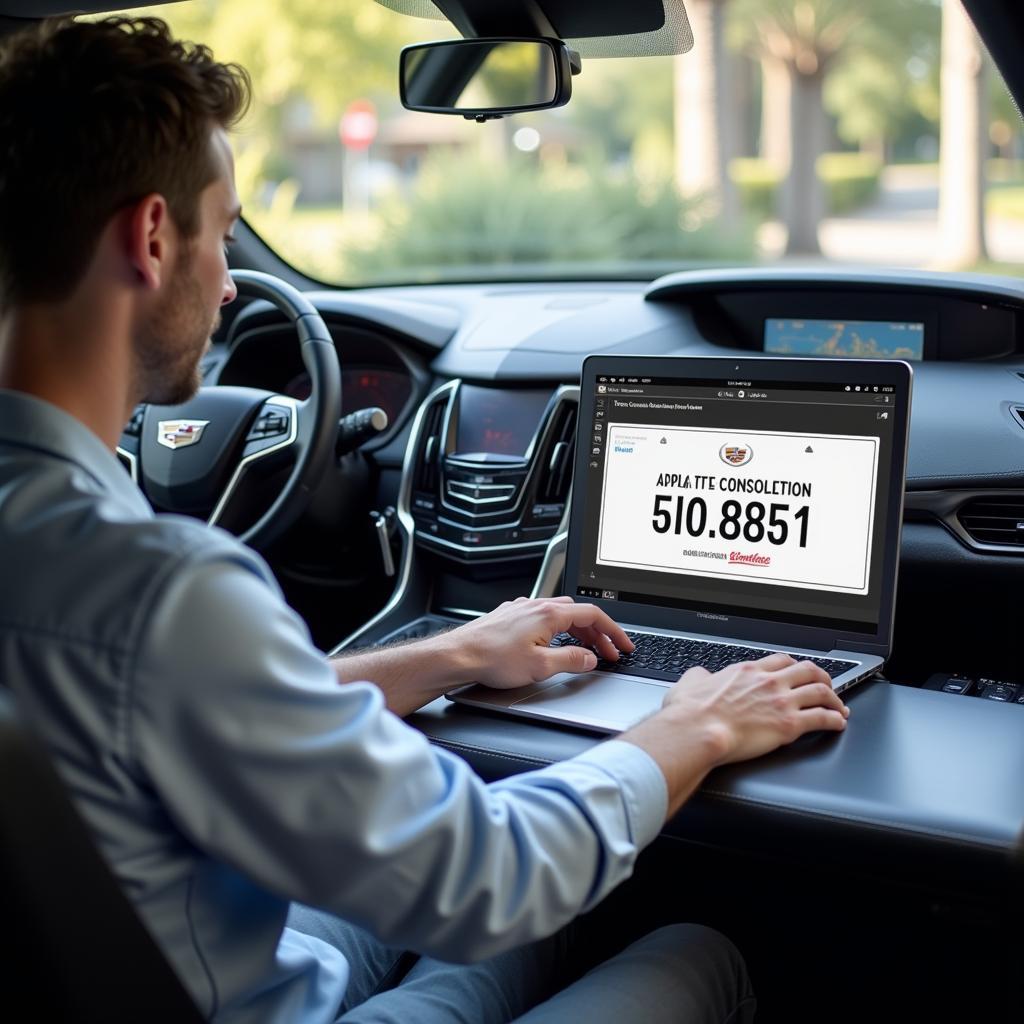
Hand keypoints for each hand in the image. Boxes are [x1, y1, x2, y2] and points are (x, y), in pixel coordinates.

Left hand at [447, 596, 633, 689]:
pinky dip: (559, 628)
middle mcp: (536, 606)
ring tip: (586, 649)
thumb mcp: (540, 666)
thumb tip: (591, 659)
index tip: (623, 645)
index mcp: (548, 614)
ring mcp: (522, 609)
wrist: (458, 655)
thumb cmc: (492, 659)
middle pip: (579, 613)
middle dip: (598, 633)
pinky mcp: (510, 616)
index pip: (593, 616)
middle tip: (608, 652)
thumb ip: (571, 661)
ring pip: (561, 614)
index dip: (613, 631)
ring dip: (578, 630)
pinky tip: (554, 642)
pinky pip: (543, 617)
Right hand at [662, 652, 848, 765]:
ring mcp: (781, 701)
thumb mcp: (690, 683)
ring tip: (838, 706)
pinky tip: (838, 723)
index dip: (796, 666)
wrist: (697, 731)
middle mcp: (768, 682)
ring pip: (821, 692)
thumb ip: (699, 677)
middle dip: (822, 678)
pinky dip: (834, 720)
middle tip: (826, 686)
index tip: (799, 673)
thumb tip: (699, 677)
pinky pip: (822, 718)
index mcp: (747, 671)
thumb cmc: (691, 712)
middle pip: (808, 671)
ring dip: (834, 699)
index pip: (782, 660)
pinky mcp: (789, 724)